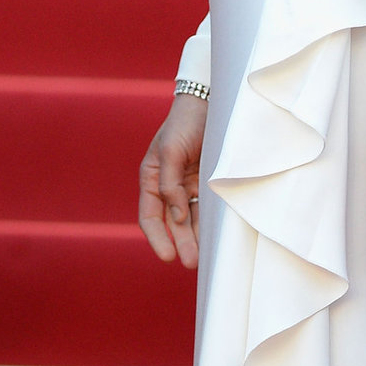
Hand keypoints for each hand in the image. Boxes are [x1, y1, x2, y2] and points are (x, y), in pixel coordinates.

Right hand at [139, 92, 206, 267]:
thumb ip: (169, 184)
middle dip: (181, 244)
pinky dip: (210, 224)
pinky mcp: (208, 185)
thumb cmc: (185, 123)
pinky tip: (216, 239)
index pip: (150, 216)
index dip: (158, 238)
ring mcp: (189, 187)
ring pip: (191, 220)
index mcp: (151, 178)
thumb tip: (175, 217)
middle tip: (192, 263)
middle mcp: (168, 187)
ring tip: (205, 258)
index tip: (168, 256)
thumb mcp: (171, 150)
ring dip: (196, 239)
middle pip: (172, 224)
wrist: (213, 102)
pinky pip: (207, 209)